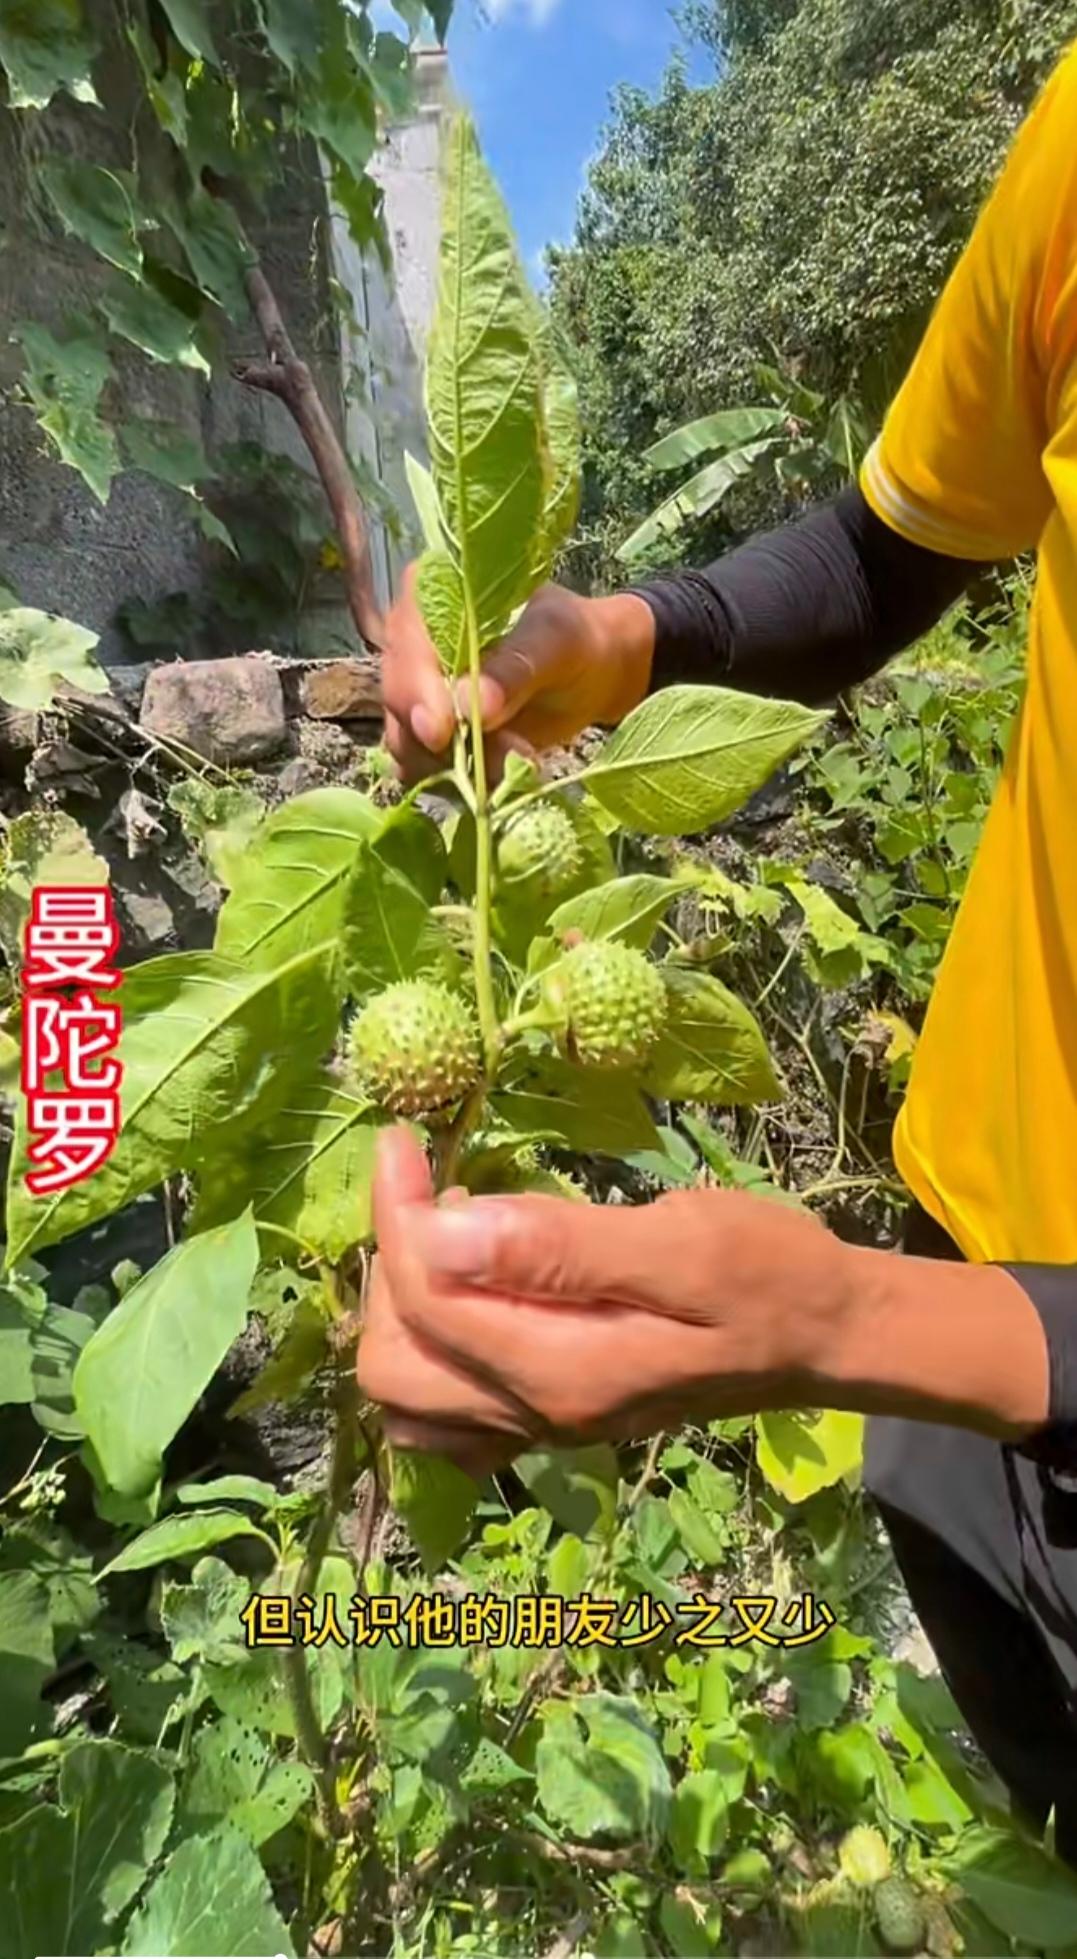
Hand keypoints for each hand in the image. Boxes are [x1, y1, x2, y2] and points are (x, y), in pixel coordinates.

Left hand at [356, 1128, 860, 1467]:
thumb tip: (446, 1231)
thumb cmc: (769, 1273)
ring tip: (444, 1234)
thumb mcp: (685, 1242)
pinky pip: (451, 1415)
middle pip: (393, 1366)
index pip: (427, 1299)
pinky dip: (432, 1355)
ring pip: (410, 1397)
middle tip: (425, 1189)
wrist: (826, 1336)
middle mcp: (537, 1413)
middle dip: (388, 1268)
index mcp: (562, 1370)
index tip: (404, 1140)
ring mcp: (543, 1426)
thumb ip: (563, 1245)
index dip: (398, 1213)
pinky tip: (469, 1293)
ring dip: (402, 1313)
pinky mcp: (553, 1417)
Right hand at [380, 568, 655, 784]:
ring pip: (405, 741)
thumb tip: (473, 709)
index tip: (440, 733)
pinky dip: (454, 782)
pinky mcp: (429, 736)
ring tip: (516, 763)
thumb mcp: (556, 643)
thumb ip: (515, 669)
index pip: (407, 644)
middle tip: (500, 759)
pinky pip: (421, 768)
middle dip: (442, 740)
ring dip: (454, 767)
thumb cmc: (574, 641)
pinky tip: (496, 779)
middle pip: (399, 699)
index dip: (416, 690)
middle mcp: (411, 644)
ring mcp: (415, 693)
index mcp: (433, 596)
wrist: (591, 675)